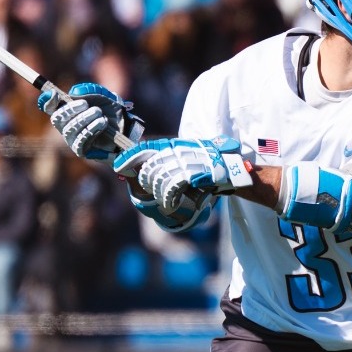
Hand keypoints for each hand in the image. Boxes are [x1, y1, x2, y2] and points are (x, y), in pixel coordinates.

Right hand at [40, 83, 137, 162]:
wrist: (127, 129)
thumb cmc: (112, 112)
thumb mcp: (104, 96)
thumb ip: (90, 91)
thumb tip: (75, 92)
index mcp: (67, 112)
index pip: (50, 107)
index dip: (48, 101)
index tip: (54, 94)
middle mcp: (66, 126)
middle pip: (57, 118)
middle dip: (71, 110)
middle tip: (86, 104)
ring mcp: (72, 139)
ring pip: (70, 129)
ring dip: (84, 119)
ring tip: (99, 114)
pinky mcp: (81, 151)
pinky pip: (80, 141)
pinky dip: (91, 130)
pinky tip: (101, 124)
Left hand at [113, 137, 250, 212]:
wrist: (234, 170)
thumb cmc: (208, 169)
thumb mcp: (186, 161)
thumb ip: (166, 164)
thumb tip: (135, 173)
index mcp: (175, 145)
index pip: (145, 148)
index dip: (129, 157)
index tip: (118, 166)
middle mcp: (179, 150)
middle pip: (150, 167)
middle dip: (147, 183)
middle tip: (154, 191)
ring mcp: (187, 161)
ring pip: (158, 178)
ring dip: (159, 194)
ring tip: (166, 201)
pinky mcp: (194, 174)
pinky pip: (172, 186)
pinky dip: (169, 199)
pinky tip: (171, 205)